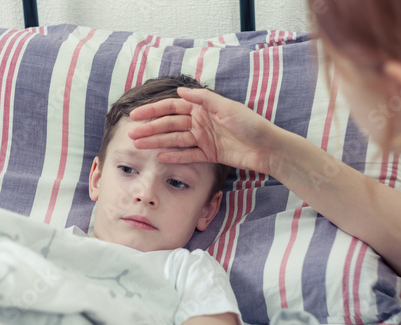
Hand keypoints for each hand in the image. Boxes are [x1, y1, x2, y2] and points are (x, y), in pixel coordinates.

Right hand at [129, 87, 282, 173]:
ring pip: (175, 140)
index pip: (172, 107)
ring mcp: (203, 139)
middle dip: (150, 129)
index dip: (153, 110)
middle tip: (132, 135)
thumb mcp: (228, 107)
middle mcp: (200, 122)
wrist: (268, 148)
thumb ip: (204, 99)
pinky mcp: (209, 154)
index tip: (136, 115)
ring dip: (157, 143)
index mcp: (203, 108)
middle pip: (170, 125)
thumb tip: (180, 90)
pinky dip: (174, 156)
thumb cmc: (251, 124)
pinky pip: (188, 155)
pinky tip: (160, 158)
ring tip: (139, 146)